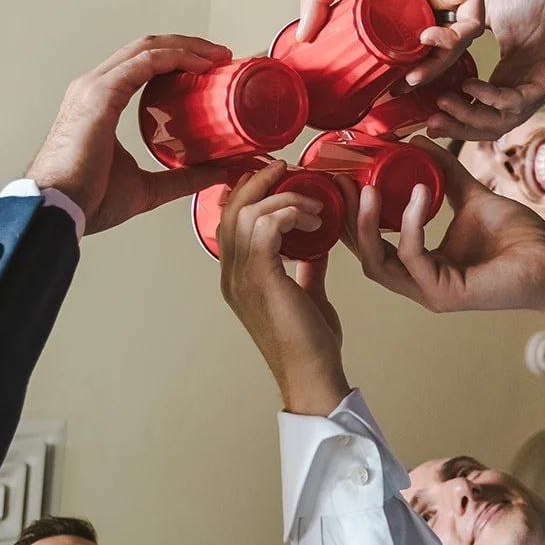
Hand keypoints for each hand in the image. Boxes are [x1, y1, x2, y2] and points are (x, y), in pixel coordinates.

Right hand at [26, 35, 231, 233]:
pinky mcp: (100, 94)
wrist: (59, 210)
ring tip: (217, 55)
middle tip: (222, 55)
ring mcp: (95, 86)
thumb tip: (218, 173)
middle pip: (147, 48)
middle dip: (187, 46)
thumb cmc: (89, 200)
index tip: (211, 67)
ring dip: (186, 46)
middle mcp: (95, 86)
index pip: (142, 64)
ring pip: (147, 48)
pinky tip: (200, 64)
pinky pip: (145, 62)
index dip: (177, 59)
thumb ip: (181, 178)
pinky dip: (176, 58)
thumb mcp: (148, 187)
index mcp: (101, 101)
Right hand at [217, 161, 348, 414]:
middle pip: (230, 210)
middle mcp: (231, 275)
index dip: (249, 192)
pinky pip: (265, 227)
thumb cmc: (311, 343)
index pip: (228, 220)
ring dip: (283, 199)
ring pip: (247, 213)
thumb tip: (316, 242)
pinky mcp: (261, 279)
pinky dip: (289, 213)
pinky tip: (313, 219)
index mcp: (236, 278)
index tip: (279, 176)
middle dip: (258, 183)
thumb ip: (307, 266)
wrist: (313, 375)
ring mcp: (241, 278)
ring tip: (313, 204)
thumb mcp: (307, 293)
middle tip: (287, 169)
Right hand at [298, 0, 484, 82]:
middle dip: (422, 74)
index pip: (406, 42)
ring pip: (456, 42)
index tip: (382, 87)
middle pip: (434, 48)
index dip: (397, 67)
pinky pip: (473, 22)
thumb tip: (301, 35)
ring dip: (439, 63)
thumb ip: (318, 1)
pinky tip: (428, 40)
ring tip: (414, 74)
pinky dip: (454, 39)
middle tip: (401, 89)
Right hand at [350, 139, 544, 315]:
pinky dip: (411, 223)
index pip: (372, 243)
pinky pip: (413, 256)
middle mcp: (419, 281)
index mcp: (421, 264)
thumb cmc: (519, 238)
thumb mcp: (472, 197)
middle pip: (365, 255)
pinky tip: (418, 192)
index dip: (352, 213)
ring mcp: (429, 291)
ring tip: (367, 187)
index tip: (343, 177)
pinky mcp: (446, 293)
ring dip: (367, 225)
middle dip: (347, 219)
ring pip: (378, 262)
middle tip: (341, 181)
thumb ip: (445, 173)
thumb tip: (415, 141)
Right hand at [426, 0, 544, 140]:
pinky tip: (471, 88)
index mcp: (506, 76)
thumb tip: (434, 25)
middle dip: (455, 127)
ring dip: (469, 118)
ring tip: (443, 104)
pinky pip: (518, 103)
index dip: (451, 116)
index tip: (423, 111)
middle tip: (429, 122)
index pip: (476, 109)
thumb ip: (465, 23)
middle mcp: (520, 88)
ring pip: (500, 122)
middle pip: (486, 126)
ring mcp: (536, 88)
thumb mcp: (493, 9)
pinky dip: (491, 99)